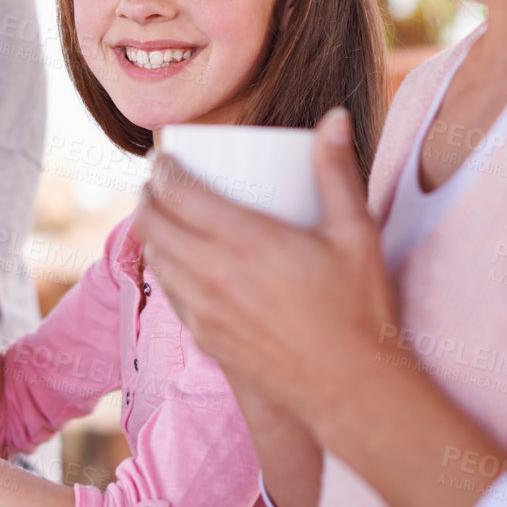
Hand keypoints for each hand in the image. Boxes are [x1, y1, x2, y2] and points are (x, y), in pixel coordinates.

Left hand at [133, 107, 394, 423]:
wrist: (350, 389)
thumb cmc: (359, 309)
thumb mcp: (356, 232)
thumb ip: (338, 171)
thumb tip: (335, 117)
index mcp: (245, 240)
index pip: (177, 192)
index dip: (163, 168)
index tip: (166, 158)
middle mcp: (213, 273)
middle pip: (152, 222)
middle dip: (147, 195)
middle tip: (158, 182)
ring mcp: (204, 309)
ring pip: (154, 258)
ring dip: (150, 231)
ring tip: (162, 215)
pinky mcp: (206, 338)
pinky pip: (168, 293)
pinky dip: (164, 268)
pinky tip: (178, 262)